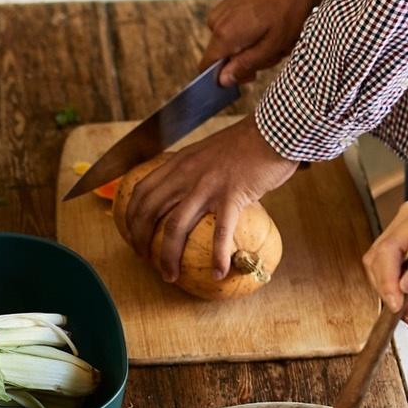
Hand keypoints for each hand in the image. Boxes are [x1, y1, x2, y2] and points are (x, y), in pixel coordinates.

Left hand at [121, 118, 297, 282]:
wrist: (275, 131)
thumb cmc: (248, 143)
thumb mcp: (209, 152)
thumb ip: (196, 170)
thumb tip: (192, 194)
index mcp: (179, 163)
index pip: (142, 192)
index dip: (132, 217)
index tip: (133, 236)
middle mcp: (186, 174)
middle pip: (150, 212)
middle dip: (141, 240)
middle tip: (146, 261)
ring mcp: (206, 186)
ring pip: (174, 227)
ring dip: (168, 256)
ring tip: (170, 275)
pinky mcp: (231, 195)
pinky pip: (220, 232)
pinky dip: (217, 255)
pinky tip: (218, 273)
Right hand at [202, 0, 325, 86]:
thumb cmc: (288, 2)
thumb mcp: (275, 42)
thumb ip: (246, 64)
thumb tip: (224, 80)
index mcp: (224, 35)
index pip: (206, 69)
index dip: (224, 79)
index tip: (248, 77)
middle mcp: (216, 23)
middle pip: (224, 57)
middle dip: (250, 60)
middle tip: (277, 51)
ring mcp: (222, 11)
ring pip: (234, 43)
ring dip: (256, 45)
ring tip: (281, 35)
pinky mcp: (231, 3)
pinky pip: (237, 28)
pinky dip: (256, 32)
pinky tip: (275, 24)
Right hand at [362, 199, 407, 323]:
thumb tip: (406, 285)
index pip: (390, 248)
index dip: (388, 279)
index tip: (396, 304)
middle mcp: (407, 217)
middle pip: (379, 256)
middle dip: (387, 287)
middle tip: (402, 312)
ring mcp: (405, 227)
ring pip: (382, 262)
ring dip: (390, 288)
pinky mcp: (407, 238)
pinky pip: (392, 263)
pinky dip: (396, 283)